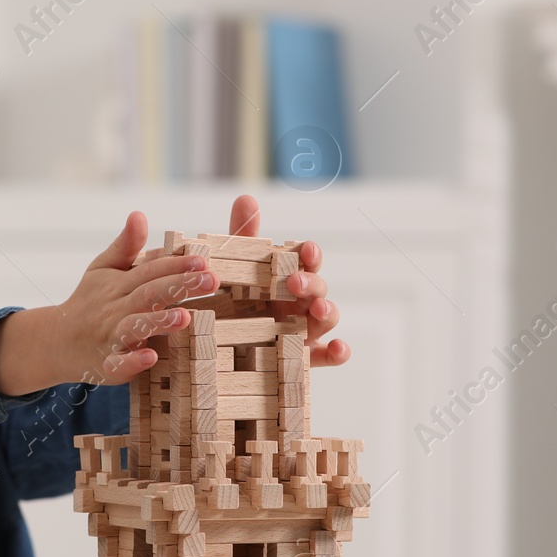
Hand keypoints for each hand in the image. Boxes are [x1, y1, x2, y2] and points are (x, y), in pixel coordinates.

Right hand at [0, 212, 215, 394]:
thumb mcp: (102, 269)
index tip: (203, 260)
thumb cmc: (89, 302)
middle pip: (148, 294)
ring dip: (158, 322)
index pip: (150, 271)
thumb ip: (125, 246)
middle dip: (178, 286)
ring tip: (184, 317)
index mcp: (118, 285)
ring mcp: (111, 338)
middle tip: (210, 280)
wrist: (56, 341)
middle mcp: (115, 309)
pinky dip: (132, 361)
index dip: (176, 264)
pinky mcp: (107, 366)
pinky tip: (150, 356)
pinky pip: (118, 365)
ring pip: (134, 327)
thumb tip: (139, 215)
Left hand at [227, 194, 349, 366]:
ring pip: (327, 318)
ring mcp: (305, 331)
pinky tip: (339, 349)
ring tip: (318, 309)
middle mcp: (300, 303)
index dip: (309, 254)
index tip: (305, 249)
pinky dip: (338, 352)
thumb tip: (246, 198)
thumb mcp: (234, 271)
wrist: (218, 348)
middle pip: (317, 288)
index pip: (306, 261)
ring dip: (328, 311)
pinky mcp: (303, 359)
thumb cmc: (235, 304)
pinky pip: (326, 357)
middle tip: (295, 282)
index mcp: (287, 279)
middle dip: (311, 283)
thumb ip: (243, 237)